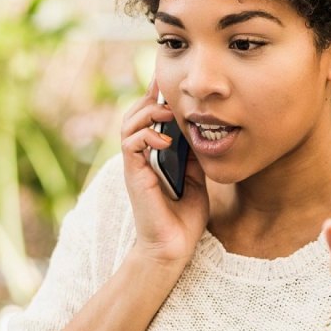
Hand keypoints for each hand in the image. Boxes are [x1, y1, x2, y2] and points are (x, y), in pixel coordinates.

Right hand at [121, 80, 208, 264]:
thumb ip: (193, 153)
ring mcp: (135, 164)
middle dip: (152, 96)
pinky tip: (165, 140)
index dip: (159, 97)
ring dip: (148, 112)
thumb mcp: (197, 177)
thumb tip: (201, 127)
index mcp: (156, 153)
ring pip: (129, 123)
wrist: (173, 247)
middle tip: (169, 88)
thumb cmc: (184, 217)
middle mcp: (142, 155)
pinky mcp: (133, 173)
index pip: (151, 117)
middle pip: (136, 112)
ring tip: (168, 112)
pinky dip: (146, 134)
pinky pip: (130, 143)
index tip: (176, 83)